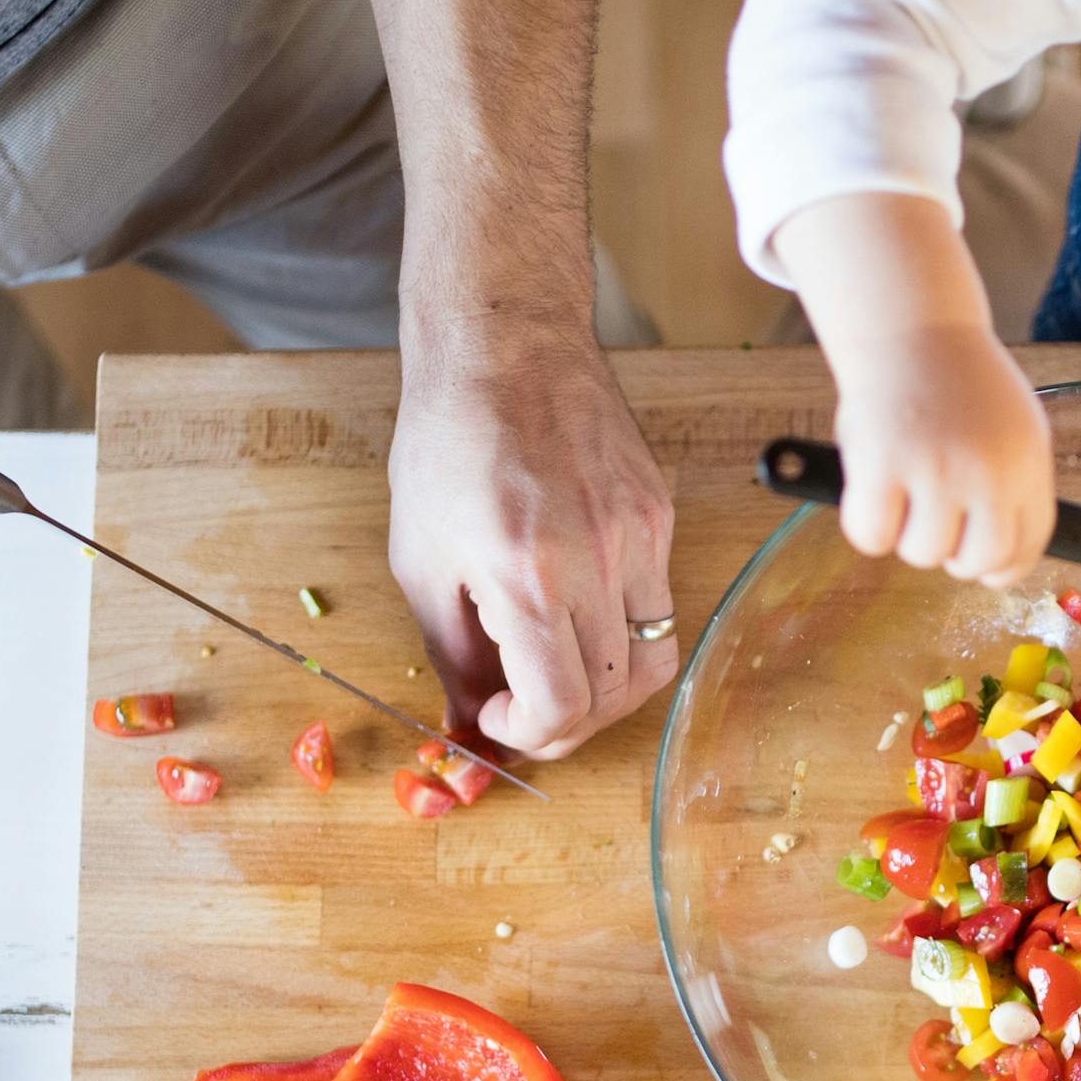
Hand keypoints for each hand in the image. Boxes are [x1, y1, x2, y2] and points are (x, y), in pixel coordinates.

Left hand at [386, 320, 677, 758]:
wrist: (504, 346)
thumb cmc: (448, 442)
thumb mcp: (421, 559)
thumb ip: (451, 653)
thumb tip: (469, 720)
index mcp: (528, 579)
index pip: (563, 707)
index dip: (531, 735)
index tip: (500, 717)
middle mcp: (598, 563)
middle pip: (615, 697)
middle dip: (567, 724)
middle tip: (528, 710)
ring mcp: (640, 536)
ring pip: (653, 659)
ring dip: (608, 689)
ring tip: (563, 672)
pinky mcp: (659, 513)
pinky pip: (659, 601)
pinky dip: (623, 629)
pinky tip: (579, 608)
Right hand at [826, 321, 1055, 579]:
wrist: (910, 326)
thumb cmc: (956, 380)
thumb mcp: (1012, 426)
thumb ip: (1009, 484)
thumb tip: (996, 556)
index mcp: (1027, 462)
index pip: (1029, 544)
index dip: (1003, 566)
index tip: (983, 568)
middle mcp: (989, 470)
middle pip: (977, 561)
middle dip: (953, 555)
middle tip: (933, 524)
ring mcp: (936, 469)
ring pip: (923, 554)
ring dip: (906, 533)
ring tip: (901, 487)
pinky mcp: (883, 465)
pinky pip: (873, 536)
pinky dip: (865, 525)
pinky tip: (870, 488)